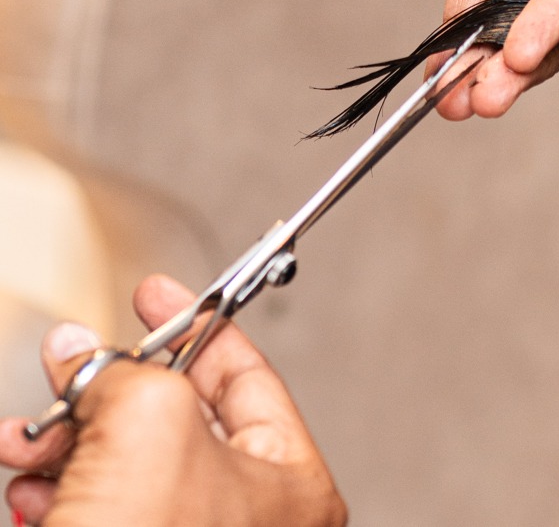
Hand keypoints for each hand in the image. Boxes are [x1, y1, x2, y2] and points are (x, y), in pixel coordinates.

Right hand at [0, 276, 345, 526]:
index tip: (154, 293)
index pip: (247, 375)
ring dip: (68, 445)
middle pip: (177, 421)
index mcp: (289, 486)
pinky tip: (29, 495)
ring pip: (125, 472)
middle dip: (108, 391)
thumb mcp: (147, 419)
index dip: (196, 323)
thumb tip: (84, 357)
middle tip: (69, 366)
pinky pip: (97, 518)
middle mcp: (250, 525)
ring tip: (30, 442)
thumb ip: (123, 372)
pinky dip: (59, 498)